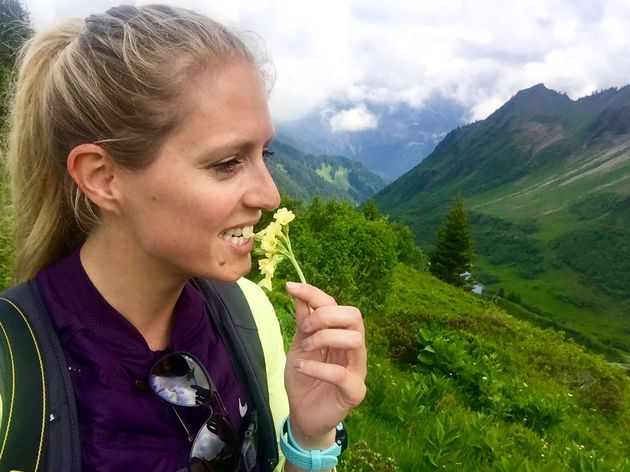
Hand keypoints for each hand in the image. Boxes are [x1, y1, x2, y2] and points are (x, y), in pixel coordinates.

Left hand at [284, 282, 366, 448]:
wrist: (302, 415)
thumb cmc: (304, 379)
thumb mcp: (298, 346)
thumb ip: (302, 322)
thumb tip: (297, 293)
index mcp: (340, 334)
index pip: (335, 305)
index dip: (314, 293)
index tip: (290, 287)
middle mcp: (353, 349)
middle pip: (354, 316)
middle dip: (325, 316)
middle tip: (304, 328)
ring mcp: (357, 370)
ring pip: (355, 340)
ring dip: (324, 339)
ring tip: (304, 349)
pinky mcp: (354, 391)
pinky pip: (342, 373)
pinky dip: (319, 367)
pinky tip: (302, 368)